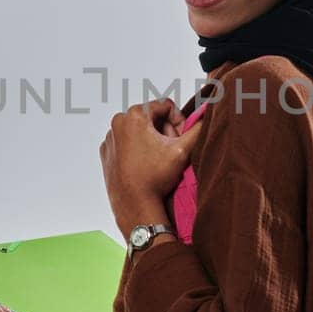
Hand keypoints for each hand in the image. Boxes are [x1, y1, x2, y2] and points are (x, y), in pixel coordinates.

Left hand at [100, 99, 201, 236]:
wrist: (134, 205)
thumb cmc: (154, 178)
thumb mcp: (183, 150)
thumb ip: (197, 128)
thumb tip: (205, 116)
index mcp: (134, 115)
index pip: (166, 106)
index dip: (178, 121)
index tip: (180, 138)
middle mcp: (118, 122)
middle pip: (151, 117)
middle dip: (164, 131)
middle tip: (170, 151)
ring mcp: (110, 138)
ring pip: (139, 130)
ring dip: (152, 140)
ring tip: (157, 160)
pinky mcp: (107, 152)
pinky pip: (127, 142)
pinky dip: (137, 149)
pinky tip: (144, 165)